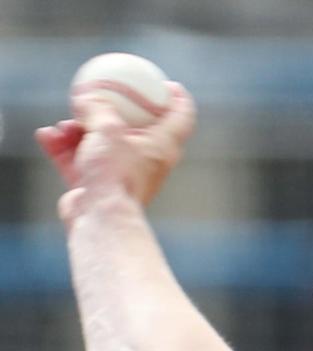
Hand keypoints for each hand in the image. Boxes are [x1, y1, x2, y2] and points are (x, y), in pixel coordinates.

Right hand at [35, 83, 195, 223]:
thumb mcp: (107, 129)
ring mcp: (120, 175)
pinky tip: (46, 137)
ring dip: (77, 130)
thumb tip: (85, 98)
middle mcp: (146, 161)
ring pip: (100, 142)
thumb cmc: (114, 175)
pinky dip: (63, 148)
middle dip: (111, 111)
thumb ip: (96, 107)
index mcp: (162, 147)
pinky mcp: (97, 187)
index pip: (181, 117)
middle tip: (96, 97)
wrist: (99, 219)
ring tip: (63, 128)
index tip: (169, 85)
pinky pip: (79, 160)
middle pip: (135, 128)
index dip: (178, 98)